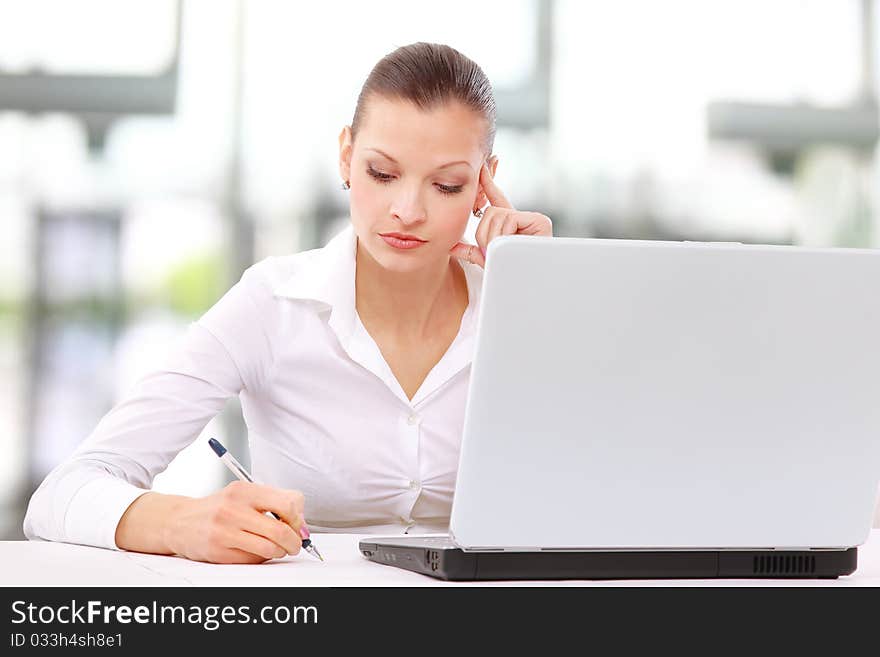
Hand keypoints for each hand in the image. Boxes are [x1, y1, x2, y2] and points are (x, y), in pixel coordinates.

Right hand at [165, 481, 304, 563]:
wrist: (180, 521)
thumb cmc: (218, 508)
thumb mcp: (244, 494)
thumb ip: (273, 502)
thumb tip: (300, 523)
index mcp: (244, 490)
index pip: (287, 503)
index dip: (298, 520)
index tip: (299, 527)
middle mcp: (234, 508)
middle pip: (281, 530)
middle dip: (294, 542)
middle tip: (295, 545)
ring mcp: (224, 530)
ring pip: (269, 548)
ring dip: (279, 552)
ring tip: (276, 549)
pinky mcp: (218, 550)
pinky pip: (252, 559)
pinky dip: (261, 558)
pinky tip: (255, 551)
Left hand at [449, 161, 551, 267]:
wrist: (524, 288)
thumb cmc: (507, 276)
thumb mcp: (485, 260)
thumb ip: (470, 250)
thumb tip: (450, 245)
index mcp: (512, 226)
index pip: (497, 200)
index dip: (489, 183)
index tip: (482, 167)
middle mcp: (523, 219)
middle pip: (490, 212)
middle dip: (484, 234)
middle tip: (490, 253)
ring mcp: (533, 219)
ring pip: (496, 215)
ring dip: (492, 238)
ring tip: (501, 254)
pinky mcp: (540, 221)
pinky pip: (508, 220)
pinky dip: (503, 236)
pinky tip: (512, 248)